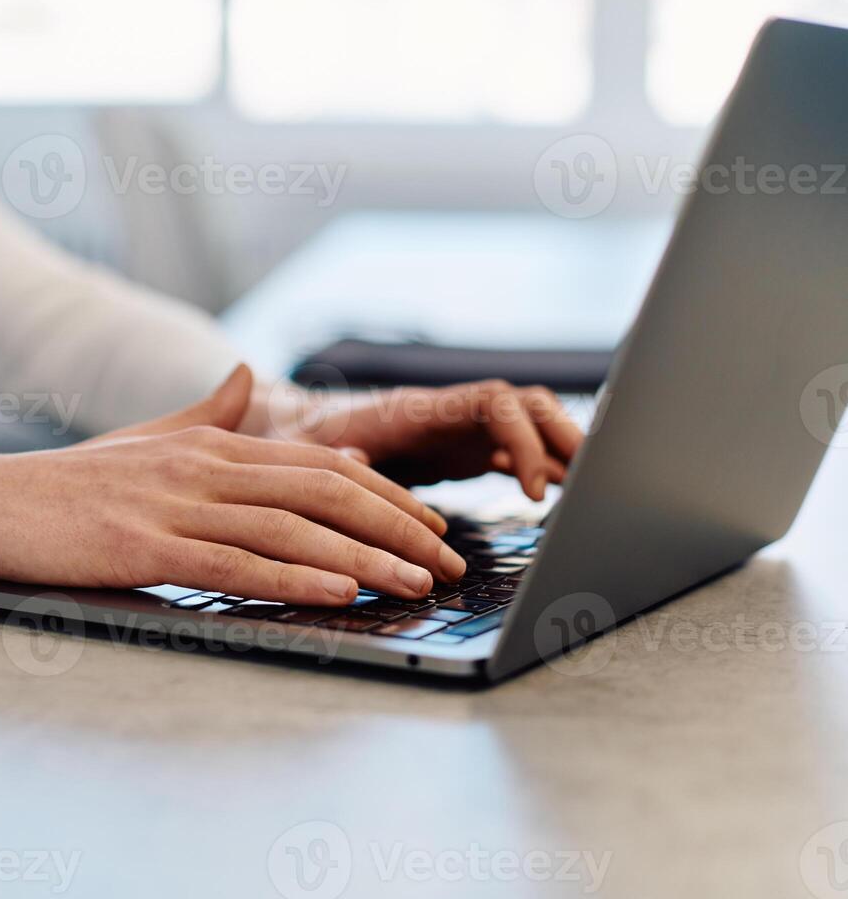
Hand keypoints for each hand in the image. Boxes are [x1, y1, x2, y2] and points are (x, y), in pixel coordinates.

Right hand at [0, 366, 467, 605]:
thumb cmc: (63, 483)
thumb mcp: (143, 439)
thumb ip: (204, 413)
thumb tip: (248, 376)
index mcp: (209, 443)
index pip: (319, 463)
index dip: (384, 494)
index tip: (428, 524)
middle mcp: (202, 464)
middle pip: (323, 490)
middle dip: (397, 525)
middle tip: (448, 559)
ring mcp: (174, 504)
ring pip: (291, 526)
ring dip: (365, 556)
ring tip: (418, 583)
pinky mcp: (145, 547)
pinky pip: (234, 563)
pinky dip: (294, 578)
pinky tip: (340, 592)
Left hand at [248, 379, 585, 501]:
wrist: (304, 428)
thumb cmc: (304, 437)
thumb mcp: (309, 447)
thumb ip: (335, 454)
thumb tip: (355, 460)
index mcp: (422, 408)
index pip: (495, 402)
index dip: (521, 439)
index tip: (530, 488)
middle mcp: (451, 413)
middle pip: (527, 405)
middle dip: (565, 436)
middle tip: (592, 482)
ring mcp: (462, 430)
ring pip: (531, 426)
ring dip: (564, 451)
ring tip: (594, 491)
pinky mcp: (465, 451)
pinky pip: (518, 453)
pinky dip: (546, 469)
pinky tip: (566, 495)